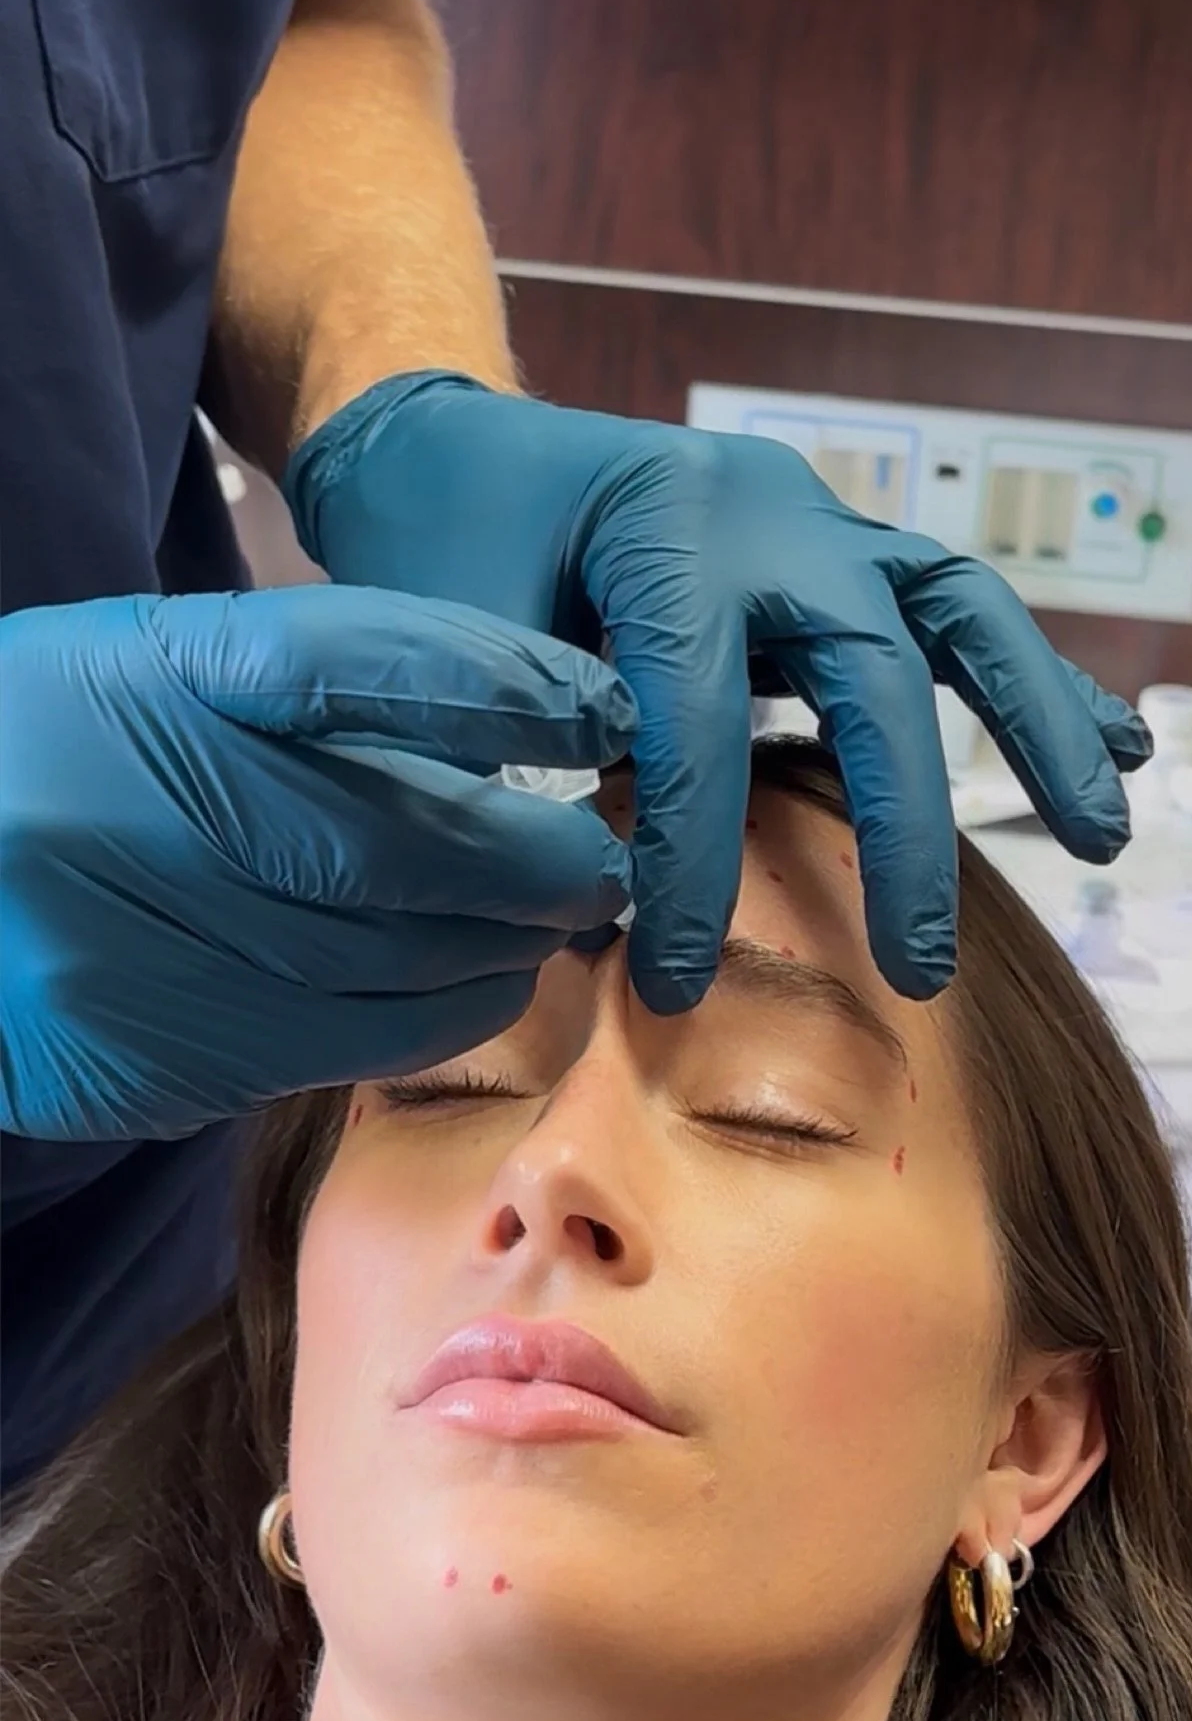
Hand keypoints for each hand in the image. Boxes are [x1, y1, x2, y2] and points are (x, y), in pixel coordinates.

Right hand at [1, 588, 634, 1141]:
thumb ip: (303, 690)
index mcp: (141, 679)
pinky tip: (477, 989)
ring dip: (496, 952)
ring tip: (553, 928)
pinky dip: (432, 1019)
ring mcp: (133, 944)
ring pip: (378, 964)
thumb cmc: (62, 758)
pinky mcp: (144, 1054)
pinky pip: (335, 1044)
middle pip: (385, 842)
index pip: (342, 666)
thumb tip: (504, 740)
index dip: (494, 684)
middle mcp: (132, 806)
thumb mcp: (155, 670)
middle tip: (601, 865)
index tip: (600, 707)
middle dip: (527, 862)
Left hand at [286, 374, 1150, 1007]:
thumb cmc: (429, 542)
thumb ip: (516, 752)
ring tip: (1106, 831)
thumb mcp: (439, 640)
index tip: (672, 976)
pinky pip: (951, 614)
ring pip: (957, 614)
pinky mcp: (834, 557)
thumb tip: (591, 907)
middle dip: (909, 824)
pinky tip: (1109, 741)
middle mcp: (767, 515)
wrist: (443, 440)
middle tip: (922, 966)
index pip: (700, 719)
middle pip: (874, 670)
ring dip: (1036, 724)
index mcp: (663, 526)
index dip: (689, 859)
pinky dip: (1027, 682)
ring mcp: (815, 526)